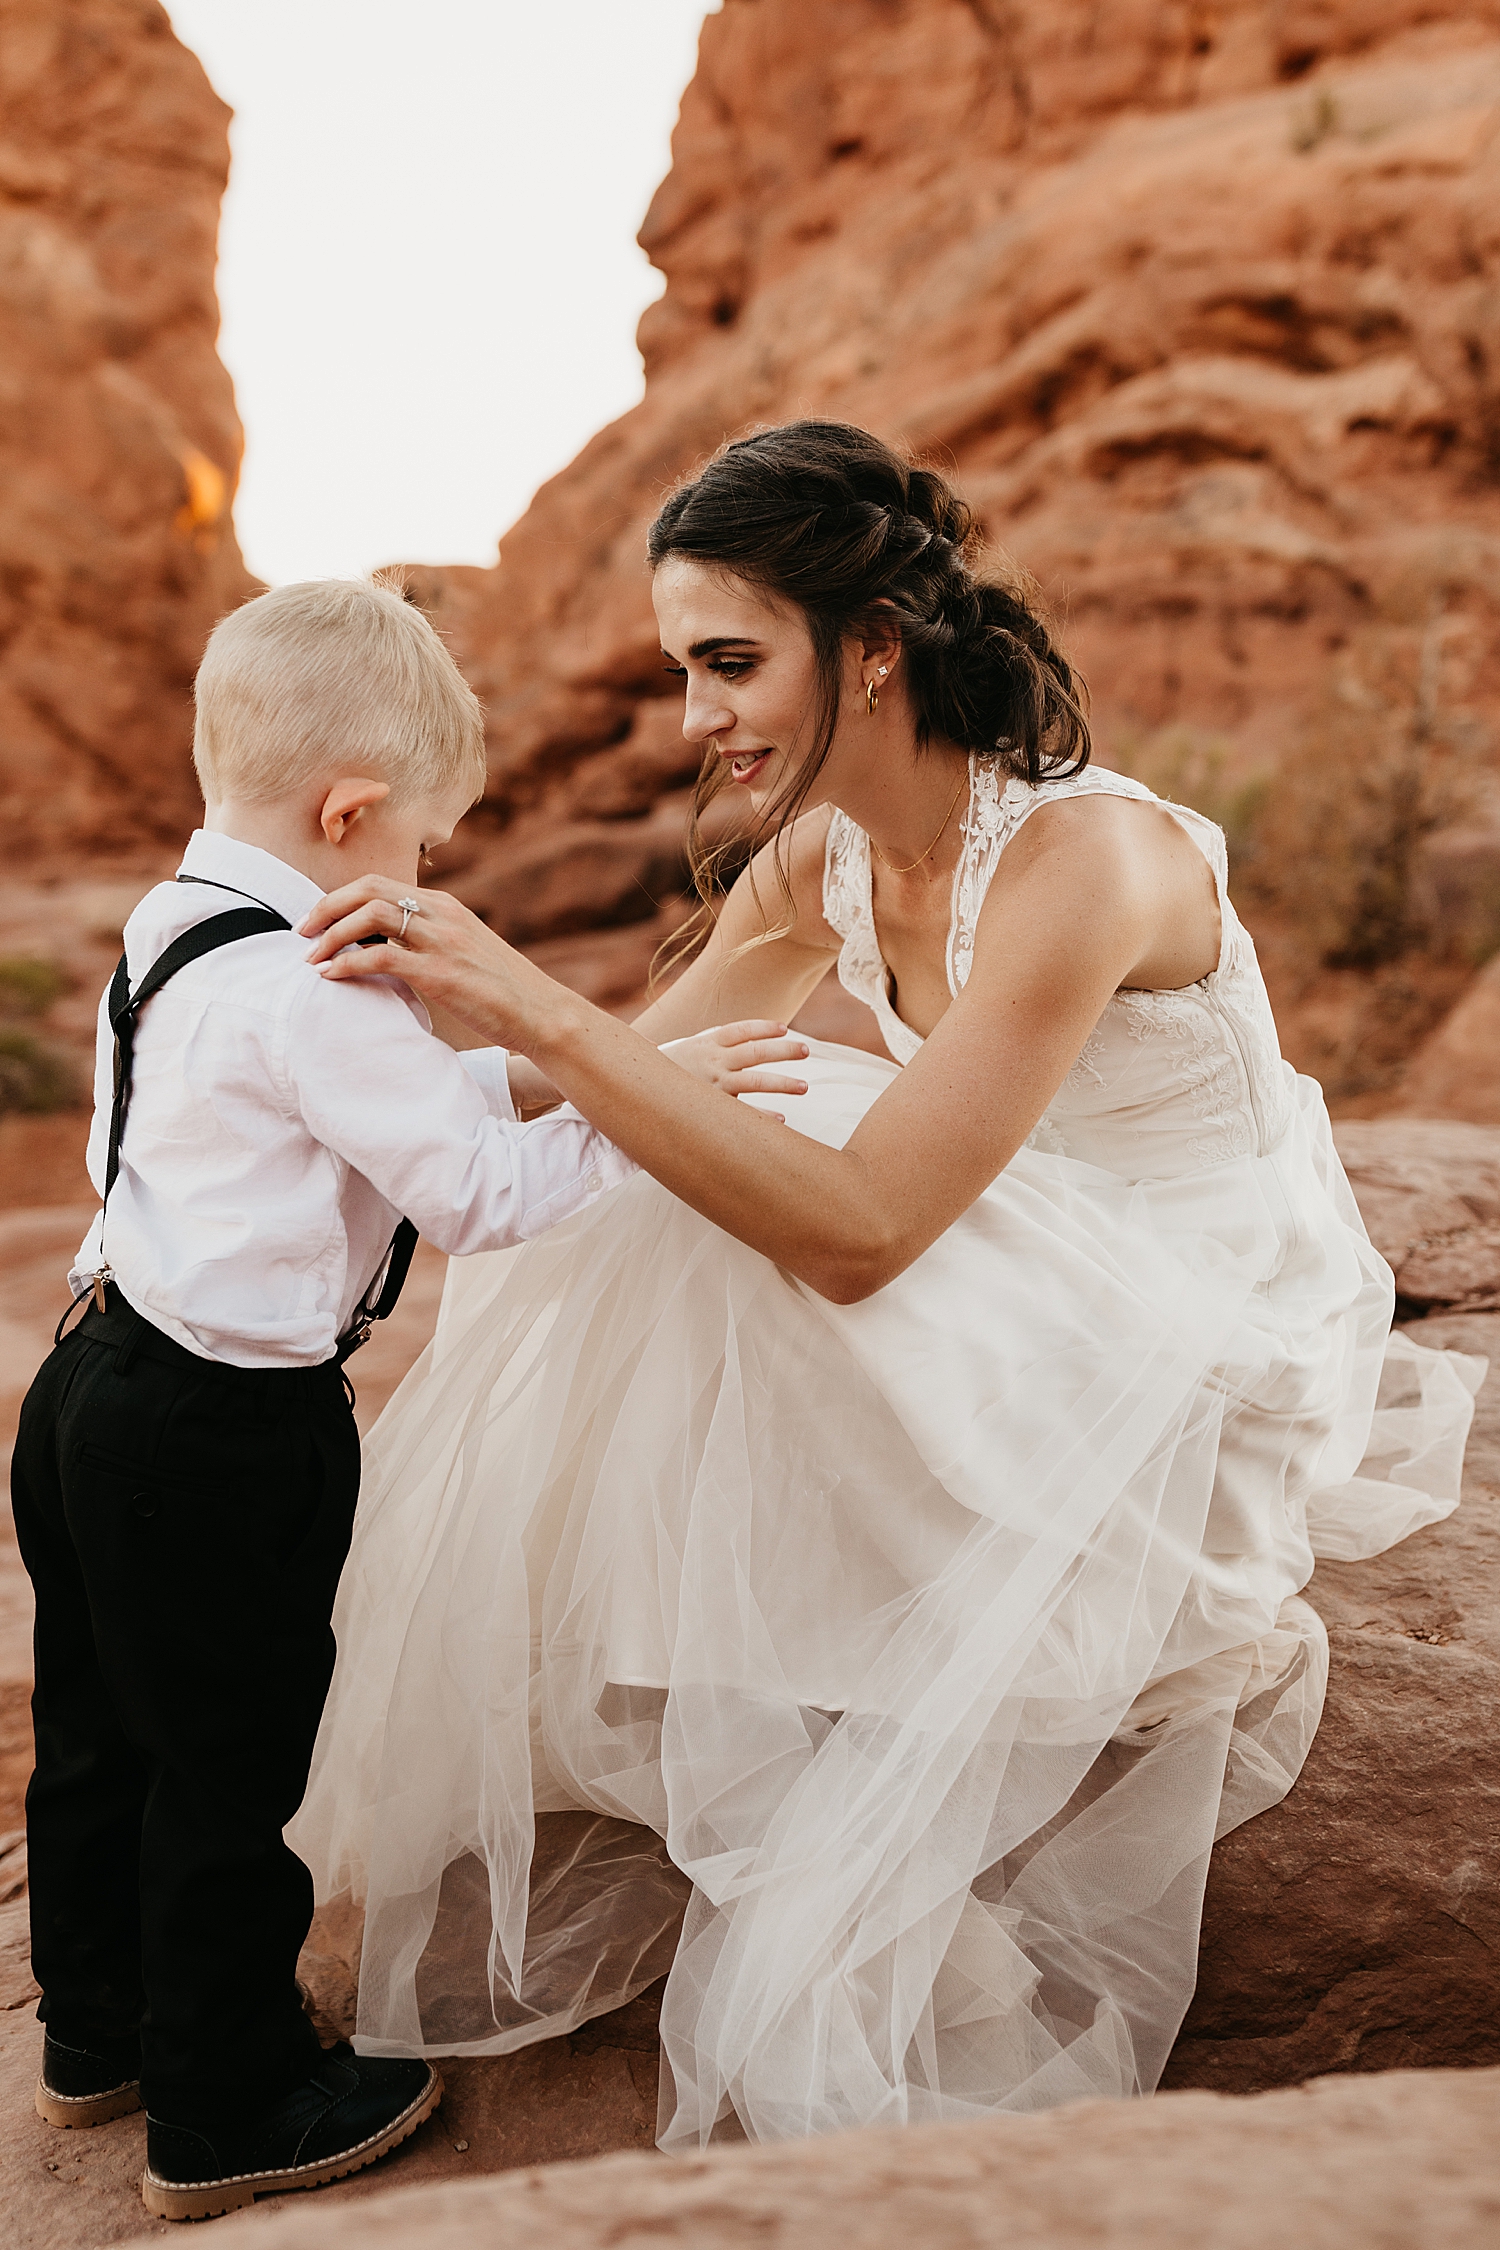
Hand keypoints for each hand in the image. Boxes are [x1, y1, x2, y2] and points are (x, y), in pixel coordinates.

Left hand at [299, 876, 570, 1051]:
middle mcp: (442, 914)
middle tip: (303, 934)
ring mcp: (442, 941)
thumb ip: (429, 942)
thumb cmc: (500, 990)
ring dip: (331, 935)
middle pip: (368, 890)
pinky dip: (347, 963)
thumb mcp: (464, 951)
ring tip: (312, 958)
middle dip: (326, 909)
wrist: (540, 1013)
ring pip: (370, 916)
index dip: (339, 899)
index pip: (379, 885)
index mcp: (445, 906)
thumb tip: (387, 950)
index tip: (317, 922)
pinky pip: (380, 957)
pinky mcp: (440, 973)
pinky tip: (332, 976)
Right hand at [661, 1022, 809, 1107]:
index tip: (784, 1029)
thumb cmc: (663, 1072)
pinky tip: (781, 1120)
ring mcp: (712, 1085)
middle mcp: (711, 1061)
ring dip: (782, 1083)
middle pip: (754, 1052)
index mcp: (705, 1043)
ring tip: (804, 1086)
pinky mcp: (710, 1107)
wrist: (633, 1091)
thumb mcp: (682, 1051)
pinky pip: (742, 1113)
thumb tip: (733, 1040)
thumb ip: (707, 1046)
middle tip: (805, 1051)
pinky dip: (762, 1116)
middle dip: (783, 1051)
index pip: (740, 1030)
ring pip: (754, 1081)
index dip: (763, 1028)